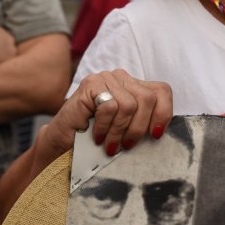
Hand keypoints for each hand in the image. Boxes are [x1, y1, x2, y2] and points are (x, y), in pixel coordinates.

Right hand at [38, 69, 172, 158]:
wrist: (61, 143)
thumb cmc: (95, 141)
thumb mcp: (126, 132)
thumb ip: (143, 123)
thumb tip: (161, 131)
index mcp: (134, 87)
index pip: (162, 91)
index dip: (163, 113)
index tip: (154, 135)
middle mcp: (122, 78)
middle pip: (147, 98)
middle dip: (139, 128)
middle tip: (126, 146)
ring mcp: (105, 79)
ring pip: (129, 105)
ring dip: (119, 131)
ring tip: (109, 146)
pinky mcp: (90, 84)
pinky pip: (109, 106)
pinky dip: (105, 127)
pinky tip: (97, 136)